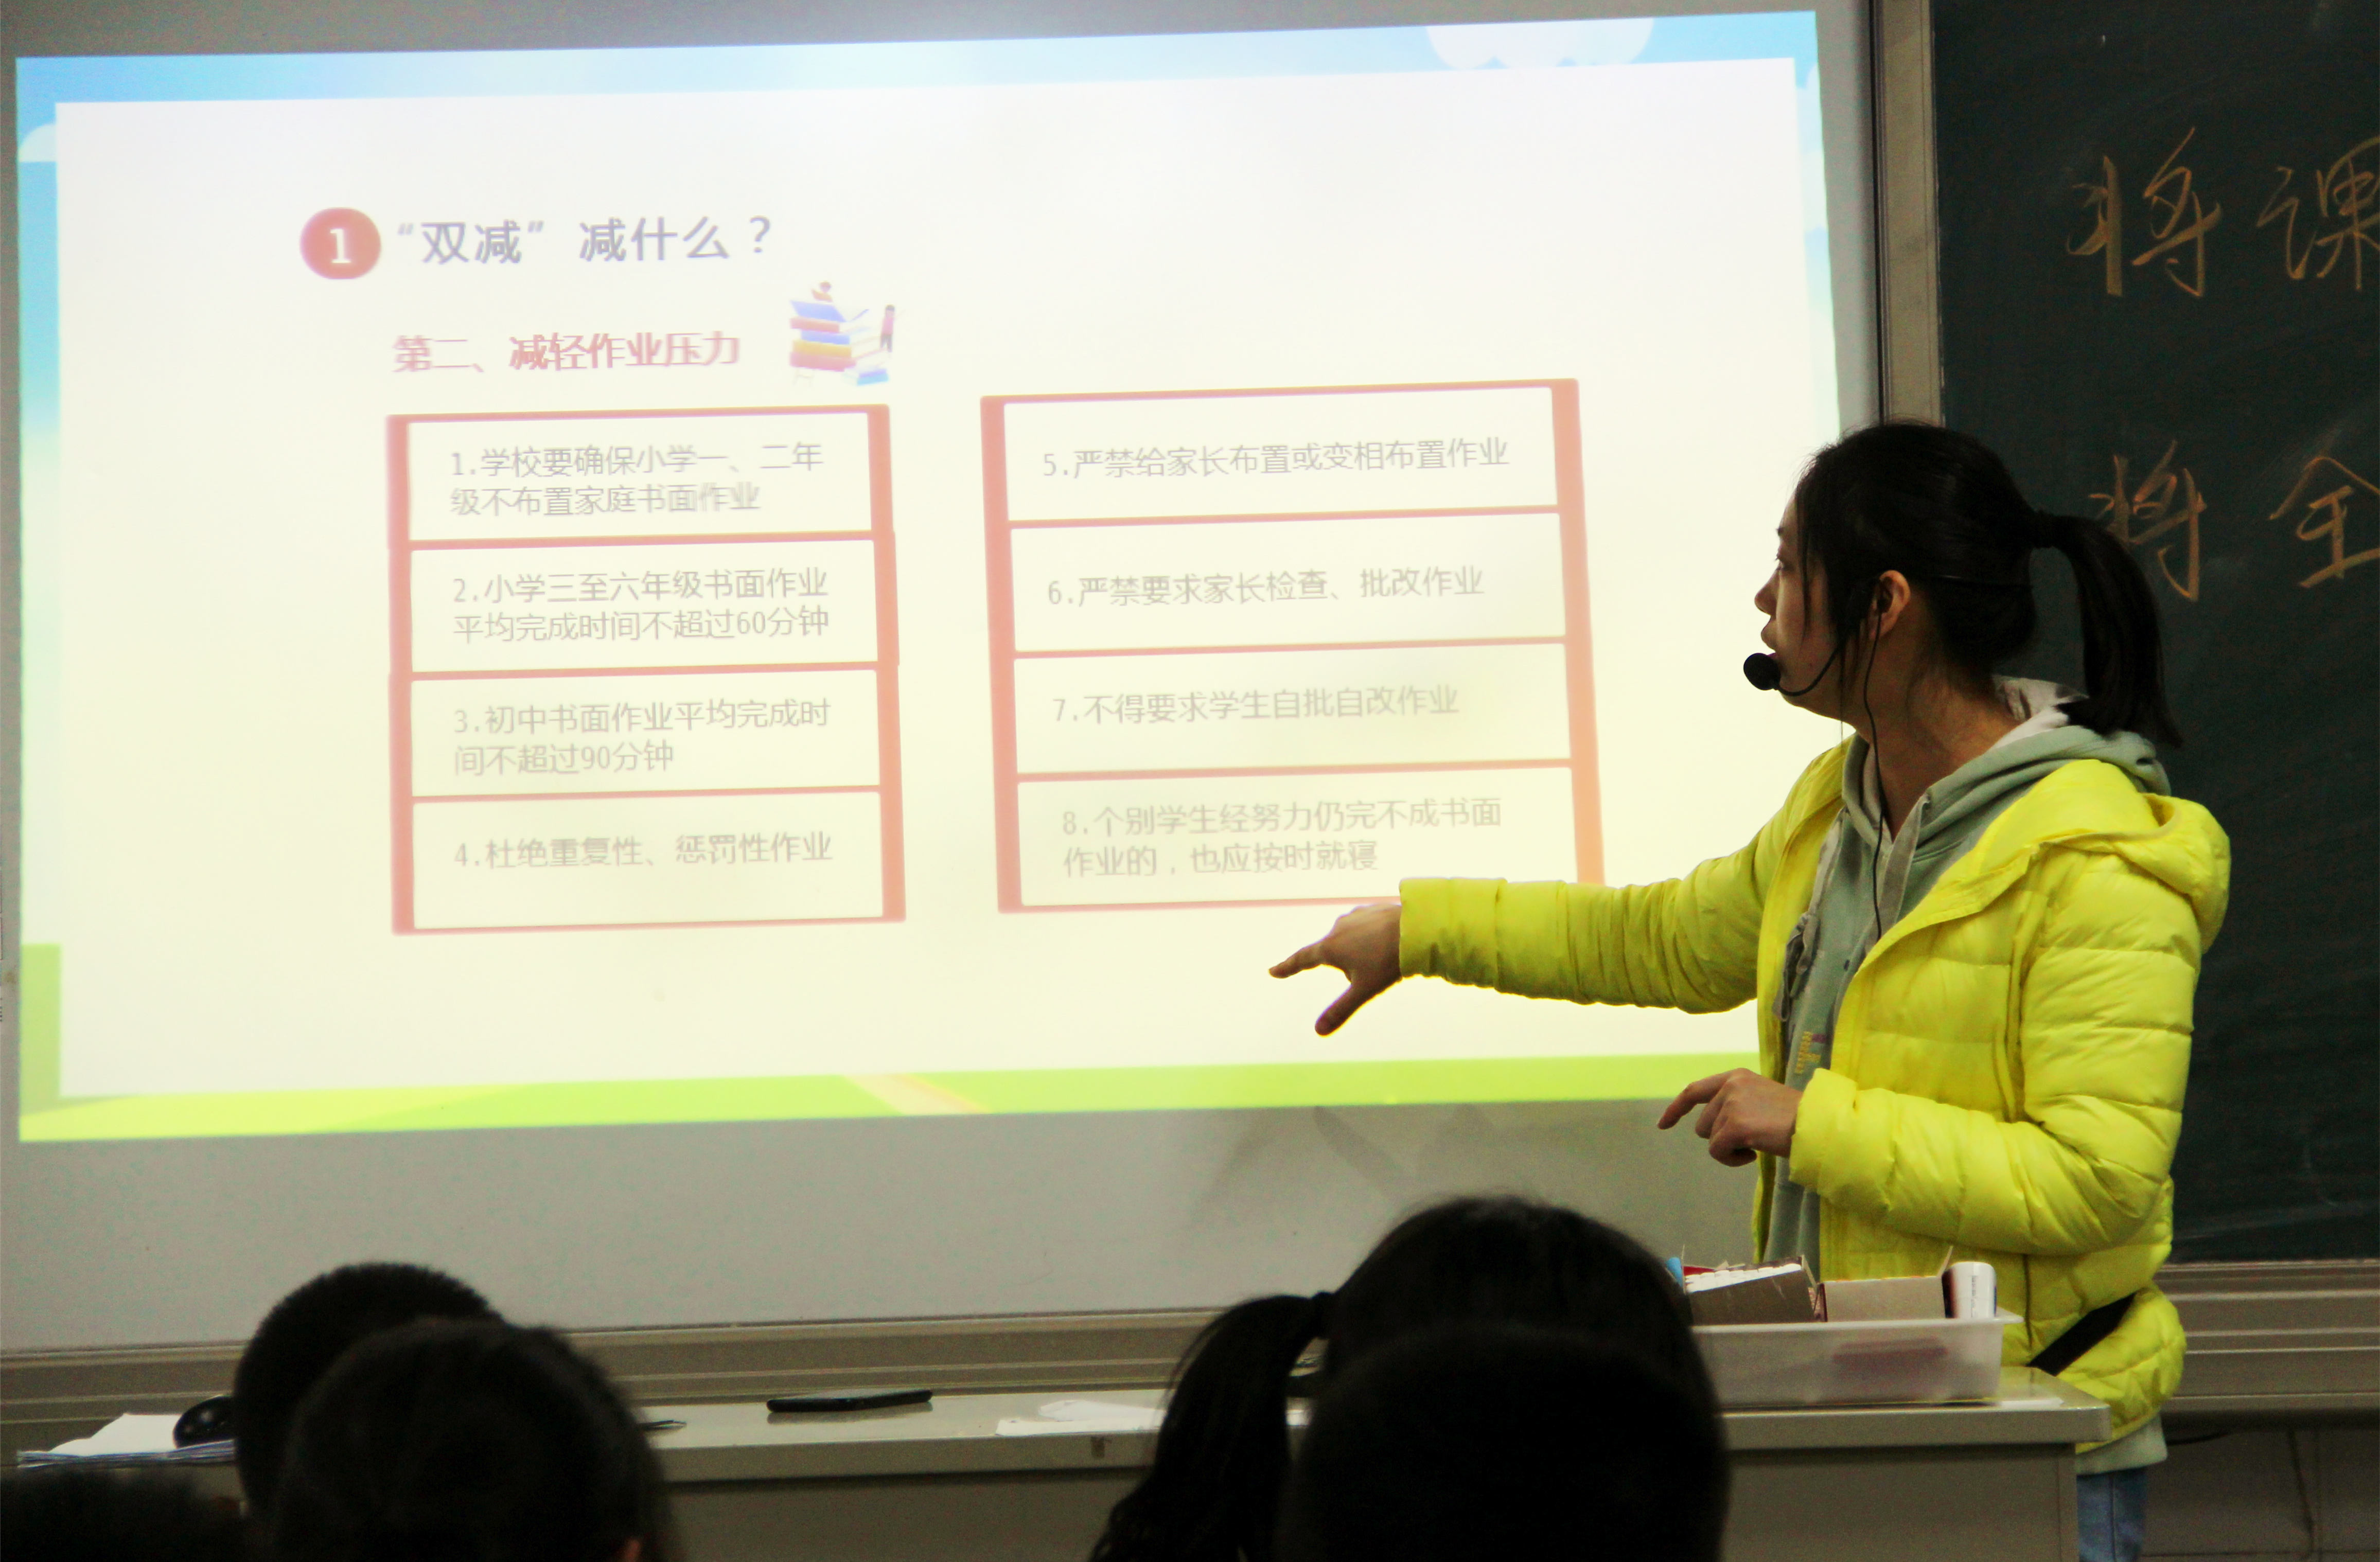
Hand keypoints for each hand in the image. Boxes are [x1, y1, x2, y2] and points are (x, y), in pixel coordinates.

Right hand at [1270, 901, 1401, 1034]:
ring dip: (1362, 951)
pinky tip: (1390, 943)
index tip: (1273, 971)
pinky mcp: (1372, 909)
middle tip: (1372, 973)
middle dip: (1348, 967)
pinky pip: (1367, 929)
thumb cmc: (1388, 961)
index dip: (1288, 967)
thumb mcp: (1363, 990)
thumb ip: (1341, 1010)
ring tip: (1384, 958)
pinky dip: (1374, 938)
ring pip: (1351, 941)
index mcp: (1330, 947)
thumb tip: (1318, 1032)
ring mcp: (1355, 916)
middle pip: (1335, 955)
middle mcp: (1338, 928)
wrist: (1416, 927)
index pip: (1302, 959)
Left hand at [1657, 1068, 1800, 1166]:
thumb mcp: (1761, 1100)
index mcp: (1736, 1077)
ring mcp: (1732, 1104)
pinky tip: (1754, 1155)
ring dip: (1730, 1149)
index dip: (1676, 1109)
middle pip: (1703, 1124)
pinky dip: (1732, 1160)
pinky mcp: (1735, 1126)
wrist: (1818, 1127)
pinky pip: (1718, 1152)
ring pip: (1710, 1139)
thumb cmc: (1796, 1118)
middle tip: (1752, 1139)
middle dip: (1722, 1137)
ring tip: (1758, 1143)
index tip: (1663, 1124)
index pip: (1694, 1090)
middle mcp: (1730, 1086)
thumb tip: (1713, 1124)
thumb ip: (1735, 1104)